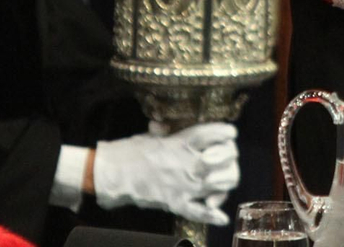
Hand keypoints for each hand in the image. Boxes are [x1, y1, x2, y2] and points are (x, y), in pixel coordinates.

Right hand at [92, 122, 239, 224]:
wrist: (112, 173)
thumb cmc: (130, 151)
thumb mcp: (152, 134)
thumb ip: (167, 131)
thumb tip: (165, 126)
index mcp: (183, 142)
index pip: (216, 132)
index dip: (227, 131)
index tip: (229, 133)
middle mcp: (189, 162)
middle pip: (227, 158)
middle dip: (231, 156)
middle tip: (226, 158)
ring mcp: (185, 184)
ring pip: (221, 183)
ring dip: (225, 182)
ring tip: (221, 181)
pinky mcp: (176, 203)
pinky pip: (200, 212)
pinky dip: (212, 215)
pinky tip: (221, 217)